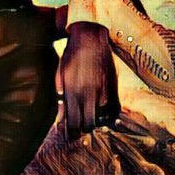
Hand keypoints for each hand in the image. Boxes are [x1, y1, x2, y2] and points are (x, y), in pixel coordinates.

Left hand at [59, 21, 119, 141]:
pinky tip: (104, 115)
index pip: (72, 122)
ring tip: (90, 122)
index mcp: (72, 91)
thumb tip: (60, 116)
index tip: (69, 137)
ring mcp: (102, 90)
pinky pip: (113, 108)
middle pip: (88, 124)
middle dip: (82, 130)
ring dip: (95, 123)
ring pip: (101, 118)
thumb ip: (60, 96)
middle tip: (79, 131)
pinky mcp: (113, 86)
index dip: (70, 133)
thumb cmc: (71, 56)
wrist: (89, 38)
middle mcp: (88, 93)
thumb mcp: (60, 75)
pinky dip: (109, 115)